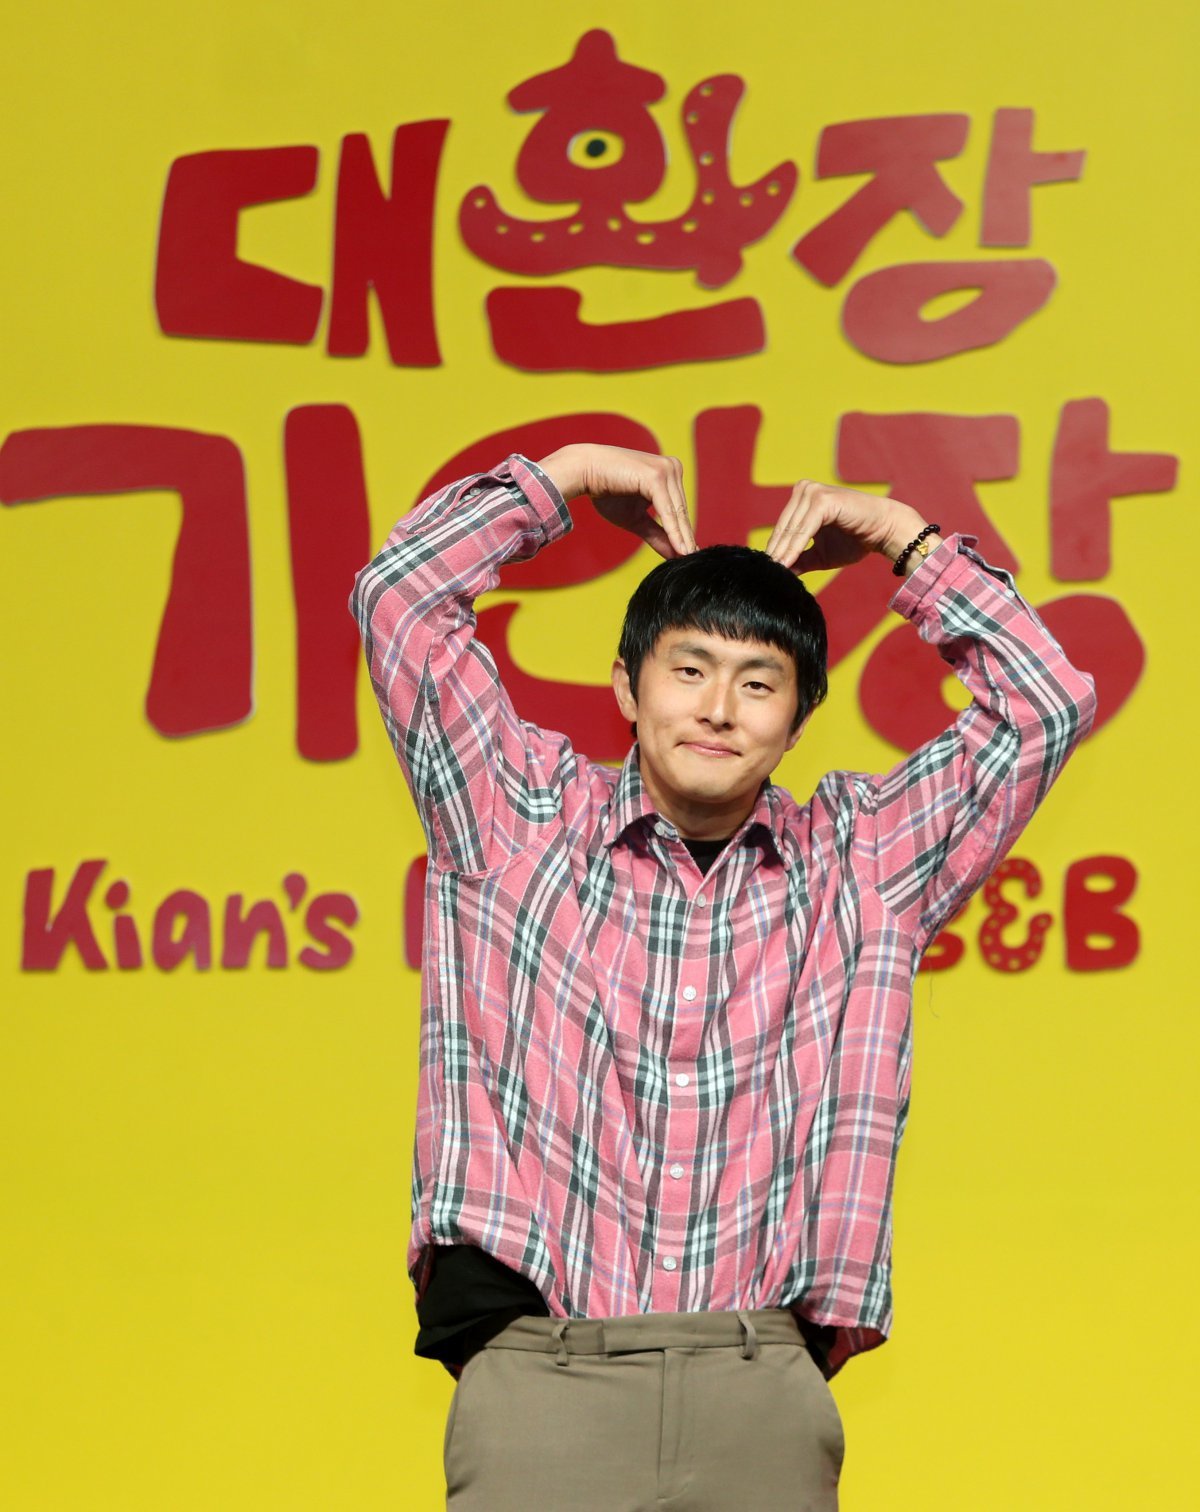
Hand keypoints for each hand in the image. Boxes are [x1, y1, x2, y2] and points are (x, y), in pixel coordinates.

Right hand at [537, 444, 694, 558]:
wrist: (583, 472)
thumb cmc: (606, 492)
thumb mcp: (635, 519)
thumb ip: (656, 534)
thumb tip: (675, 555)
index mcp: (669, 473)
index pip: (679, 509)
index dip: (684, 534)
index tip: (690, 556)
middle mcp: (672, 468)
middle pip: (681, 511)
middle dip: (686, 538)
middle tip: (694, 562)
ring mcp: (665, 470)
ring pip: (677, 512)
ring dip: (683, 538)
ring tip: (688, 559)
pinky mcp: (656, 477)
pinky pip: (667, 511)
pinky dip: (673, 531)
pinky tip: (680, 549)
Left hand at [764, 480, 926, 571]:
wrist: (883, 531)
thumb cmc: (854, 541)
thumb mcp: (820, 555)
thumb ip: (800, 560)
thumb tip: (777, 574)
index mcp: (801, 498)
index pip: (782, 528)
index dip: (774, 551)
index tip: (765, 572)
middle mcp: (805, 490)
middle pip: (784, 528)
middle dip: (776, 554)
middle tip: (765, 575)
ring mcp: (813, 492)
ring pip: (792, 529)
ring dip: (783, 553)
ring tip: (774, 573)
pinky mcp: (823, 500)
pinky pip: (804, 529)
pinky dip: (795, 547)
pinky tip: (787, 563)